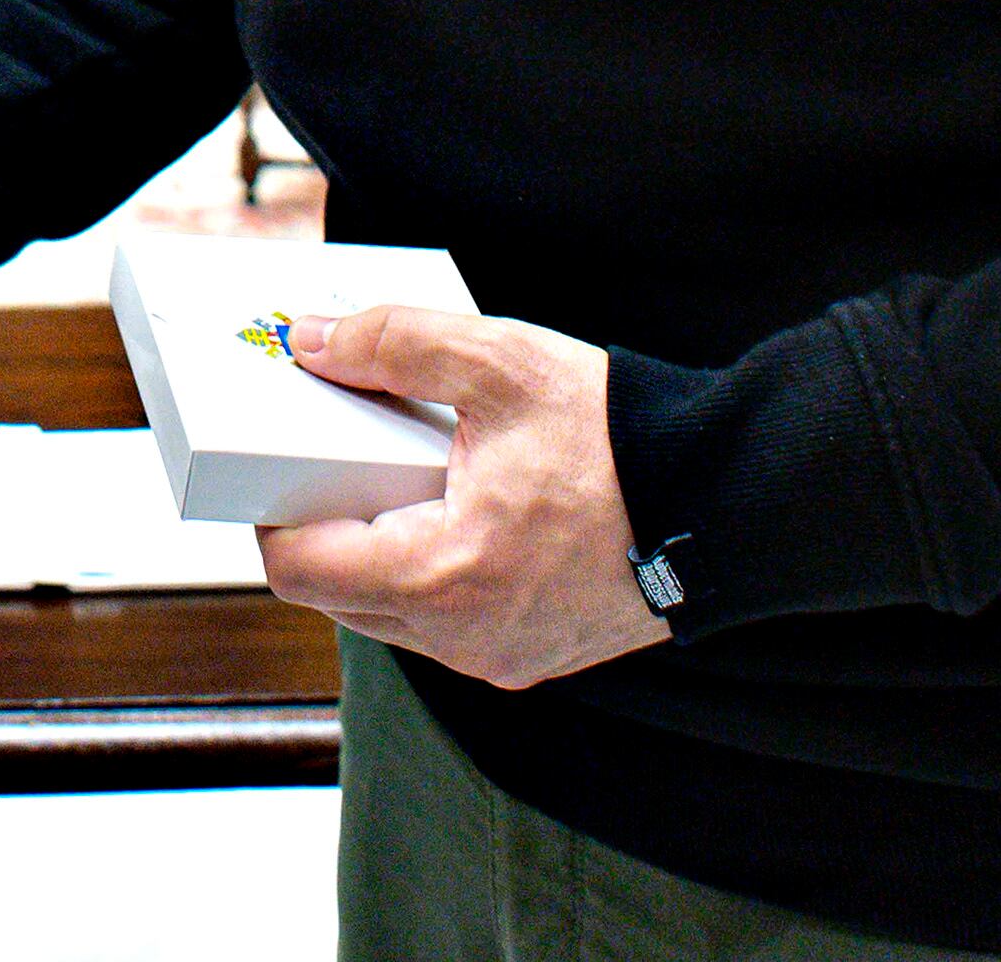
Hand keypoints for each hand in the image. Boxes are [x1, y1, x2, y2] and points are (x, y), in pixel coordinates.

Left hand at [252, 306, 669, 692]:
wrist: (729, 500)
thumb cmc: (619, 437)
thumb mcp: (500, 363)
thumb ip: (394, 345)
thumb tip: (311, 342)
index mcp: (442, 576)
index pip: (299, 570)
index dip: (271, 513)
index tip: (278, 463)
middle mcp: (462, 638)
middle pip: (338, 595)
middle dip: (326, 527)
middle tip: (339, 459)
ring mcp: (500, 658)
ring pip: (390, 616)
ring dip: (379, 553)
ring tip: (404, 478)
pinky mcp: (532, 657)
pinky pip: (445, 626)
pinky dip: (431, 574)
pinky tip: (457, 512)